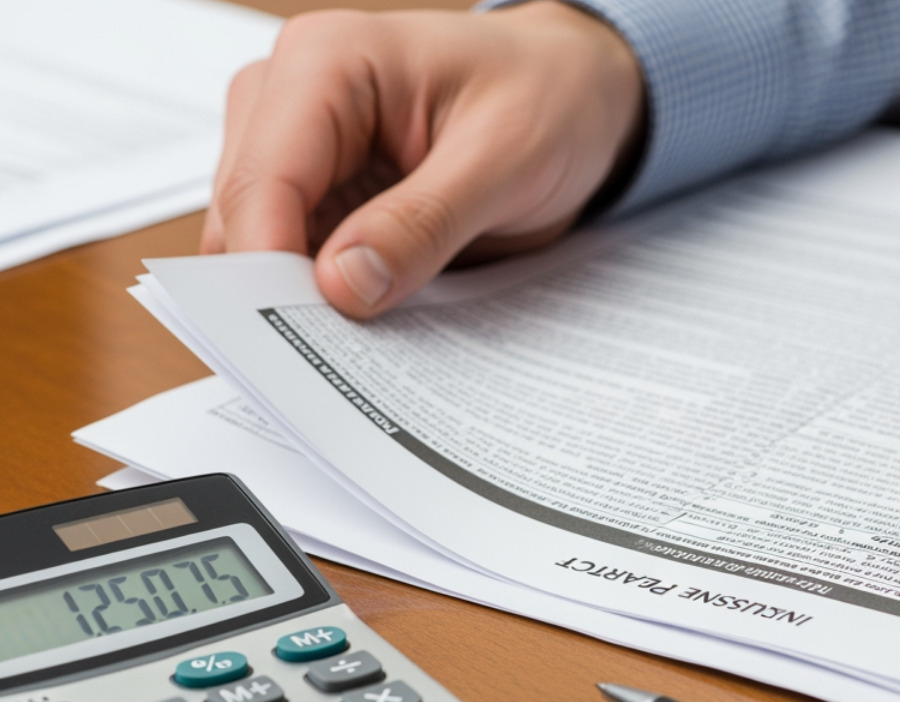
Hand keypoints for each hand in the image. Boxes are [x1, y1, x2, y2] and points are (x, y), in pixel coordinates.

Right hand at [202, 3, 643, 316]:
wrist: (576, 97)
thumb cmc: (547, 98)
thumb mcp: (506, 158)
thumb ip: (425, 221)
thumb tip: (344, 284)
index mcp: (326, 62)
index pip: (262, 179)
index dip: (268, 266)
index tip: (297, 338)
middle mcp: (291, 99)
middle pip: (245, 217)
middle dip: (280, 292)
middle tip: (334, 363)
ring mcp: (300, 150)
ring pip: (261, 247)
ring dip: (301, 301)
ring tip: (358, 351)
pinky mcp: (321, 195)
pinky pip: (301, 260)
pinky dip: (326, 299)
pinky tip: (366, 330)